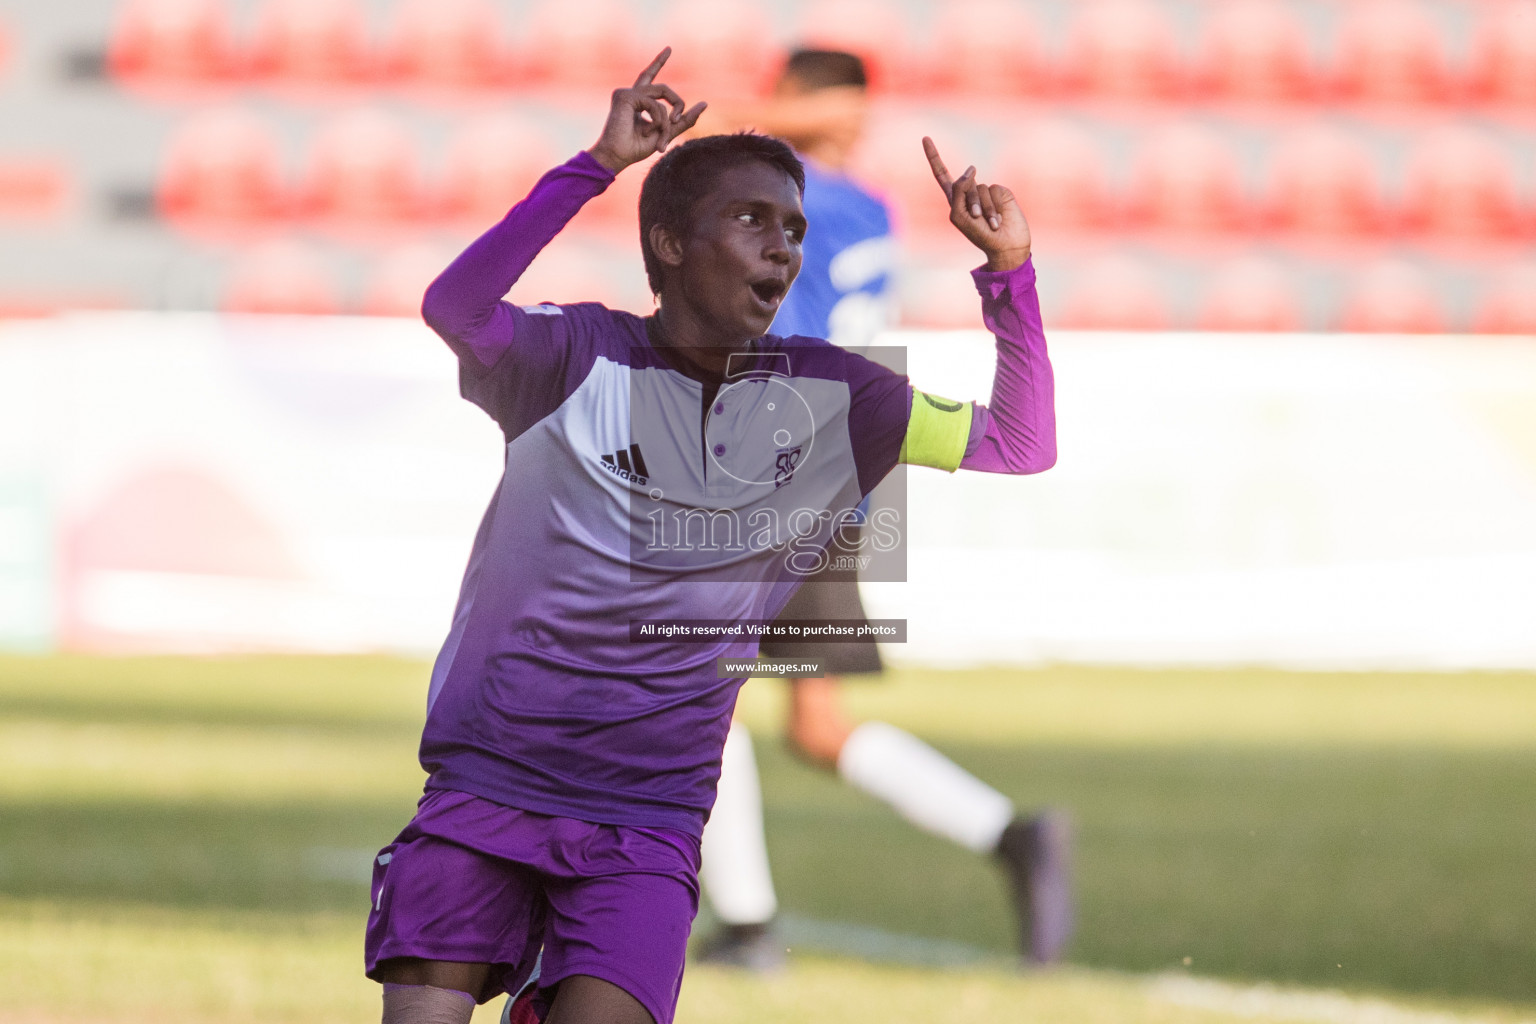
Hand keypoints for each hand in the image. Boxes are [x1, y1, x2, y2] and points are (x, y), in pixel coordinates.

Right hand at [587, 48, 706, 173]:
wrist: (617, 157)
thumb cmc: (635, 148)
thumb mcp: (666, 132)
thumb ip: (683, 120)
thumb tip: (705, 103)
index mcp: (637, 101)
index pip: (649, 75)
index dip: (658, 61)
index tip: (669, 49)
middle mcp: (631, 94)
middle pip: (662, 88)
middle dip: (676, 103)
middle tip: (676, 121)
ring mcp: (627, 93)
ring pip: (662, 97)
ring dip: (666, 121)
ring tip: (659, 139)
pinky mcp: (625, 96)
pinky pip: (654, 104)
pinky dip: (657, 120)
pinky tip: (648, 131)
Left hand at [923, 137, 1030, 271]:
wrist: (1004, 246)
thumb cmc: (978, 235)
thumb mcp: (959, 215)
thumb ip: (959, 189)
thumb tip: (971, 169)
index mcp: (955, 200)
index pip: (942, 175)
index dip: (934, 157)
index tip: (925, 138)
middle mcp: (969, 193)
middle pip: (962, 183)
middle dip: (969, 202)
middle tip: (976, 220)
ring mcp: (985, 192)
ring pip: (978, 187)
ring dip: (983, 208)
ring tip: (989, 222)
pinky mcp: (1000, 192)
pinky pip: (992, 189)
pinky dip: (993, 206)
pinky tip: (998, 218)